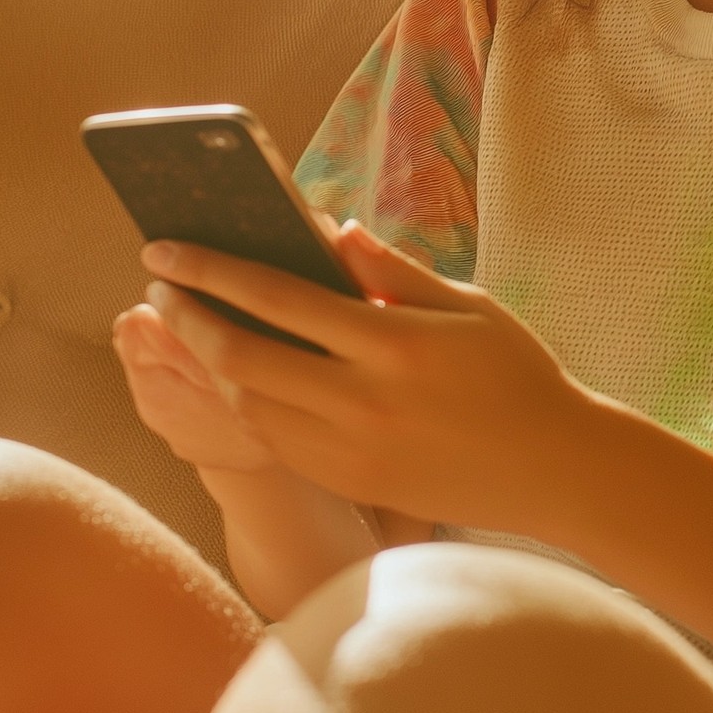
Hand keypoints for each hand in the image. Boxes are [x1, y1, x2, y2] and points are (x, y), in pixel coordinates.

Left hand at [140, 222, 590, 534]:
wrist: (551, 467)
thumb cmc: (516, 373)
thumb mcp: (467, 306)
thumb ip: (393, 270)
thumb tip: (332, 231)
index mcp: (392, 344)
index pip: (279, 297)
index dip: (212, 270)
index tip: (166, 250)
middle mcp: (363, 401)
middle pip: (243, 357)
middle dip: (189, 318)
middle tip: (161, 288)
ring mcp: (352, 450)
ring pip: (249, 405)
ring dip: (212, 364)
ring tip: (198, 328)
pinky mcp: (351, 482)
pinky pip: (276, 442)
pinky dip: (249, 405)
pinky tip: (245, 377)